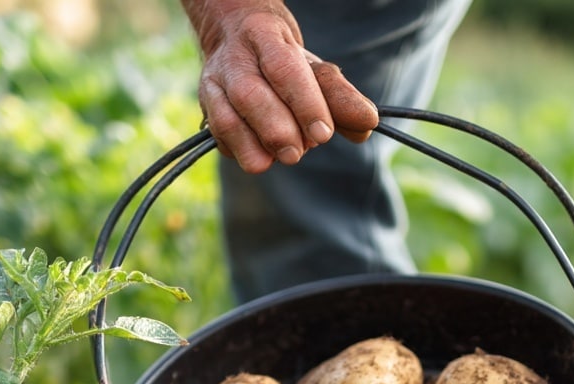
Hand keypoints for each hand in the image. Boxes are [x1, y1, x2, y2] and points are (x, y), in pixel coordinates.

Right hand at [189, 3, 378, 171]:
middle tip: (298, 152)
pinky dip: (241, 152)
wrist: (235, 36)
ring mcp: (214, 84)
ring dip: (255, 146)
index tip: (324, 133)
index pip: (285, 68)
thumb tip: (367, 123)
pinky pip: (219, 138)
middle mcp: (234, 58)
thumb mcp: (314, 70)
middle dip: (278, 130)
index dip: (305, 103)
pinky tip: (261, 155)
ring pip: (227, 119)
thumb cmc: (283, 62)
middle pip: (250, 95)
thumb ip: (341, 97)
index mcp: (266, 36)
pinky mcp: (206, 110)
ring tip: (281, 157)